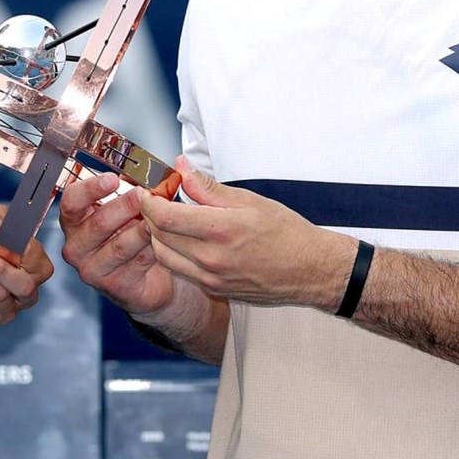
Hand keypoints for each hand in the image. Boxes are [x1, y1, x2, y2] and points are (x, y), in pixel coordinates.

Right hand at [58, 170, 180, 316]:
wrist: (151, 277)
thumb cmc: (134, 236)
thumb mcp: (129, 208)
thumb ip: (131, 187)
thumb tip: (140, 168)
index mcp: (76, 220)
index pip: (72, 201)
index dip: (90, 189)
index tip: (112, 179)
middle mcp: (77, 245)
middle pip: (98, 223)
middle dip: (124, 206)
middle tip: (144, 195)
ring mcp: (92, 268)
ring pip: (118, 246)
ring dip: (141, 230)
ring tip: (157, 218)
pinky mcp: (113, 286)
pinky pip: (135, 264)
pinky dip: (151, 250)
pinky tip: (162, 240)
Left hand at [141, 158, 356, 308]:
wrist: (310, 270)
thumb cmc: (286, 232)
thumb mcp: (249, 201)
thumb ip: (208, 187)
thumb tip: (181, 168)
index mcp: (221, 231)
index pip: (165, 216)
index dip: (148, 201)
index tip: (149, 189)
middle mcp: (211, 258)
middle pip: (158, 236)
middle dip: (150, 215)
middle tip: (157, 199)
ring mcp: (211, 278)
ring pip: (164, 255)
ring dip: (158, 235)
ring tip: (169, 218)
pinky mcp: (213, 289)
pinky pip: (180, 269)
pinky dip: (172, 252)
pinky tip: (184, 238)